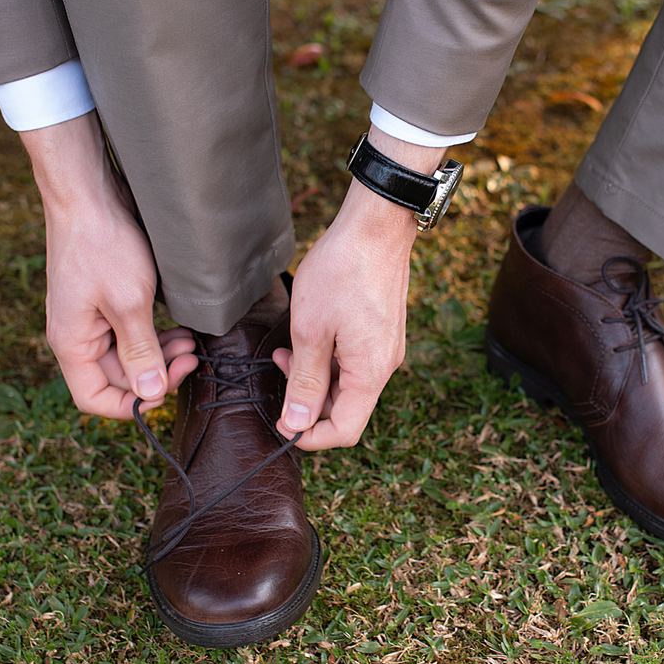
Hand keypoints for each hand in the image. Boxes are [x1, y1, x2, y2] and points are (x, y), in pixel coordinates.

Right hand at [22, 112, 197, 418]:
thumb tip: (149, 394)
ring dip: (160, 355)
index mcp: (71, 343)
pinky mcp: (104, 300)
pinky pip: (129, 332)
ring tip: (191, 342)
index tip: (168, 388)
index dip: (131, 404)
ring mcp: (89, 317)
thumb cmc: (103, 245)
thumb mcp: (129, 303)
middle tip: (193, 356)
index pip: (94, 398)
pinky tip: (178, 327)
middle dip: (156, 373)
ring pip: (127, 355)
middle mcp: (76, 335)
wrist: (89, 194)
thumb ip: (140, 351)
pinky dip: (154, 336)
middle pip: (116, 378)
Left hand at [273, 127, 446, 449]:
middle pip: (346, 408)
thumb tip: (295, 425)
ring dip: (315, 377)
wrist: (375, 227)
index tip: (280, 421)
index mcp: (370, 373)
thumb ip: (303, 381)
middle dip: (307, 401)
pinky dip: (329, 360)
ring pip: (348, 384)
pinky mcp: (383, 333)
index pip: (345, 430)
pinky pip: (355, 363)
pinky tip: (310, 335)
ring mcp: (386, 349)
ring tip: (287, 349)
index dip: (310, 435)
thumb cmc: (341, 273)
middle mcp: (385, 367)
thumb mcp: (310, 330)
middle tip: (276, 370)